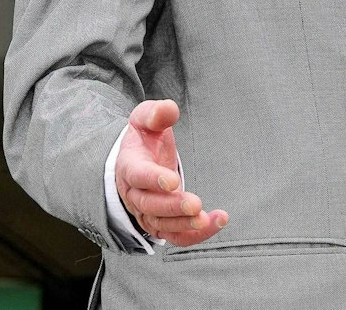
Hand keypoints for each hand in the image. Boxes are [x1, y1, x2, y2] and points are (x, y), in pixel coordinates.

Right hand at [115, 99, 228, 245]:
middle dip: (172, 207)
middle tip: (195, 204)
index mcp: (129, 166)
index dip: (153, 179)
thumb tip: (168, 109)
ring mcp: (145, 211)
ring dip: (183, 225)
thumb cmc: (144, 138)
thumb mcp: (145, 119)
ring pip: (160, 224)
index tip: (173, 180)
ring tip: (207, 219)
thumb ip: (155, 113)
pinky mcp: (160, 223)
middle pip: (149, 205)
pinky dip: (193, 235)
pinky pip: (174, 236)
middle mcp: (134, 194)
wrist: (136, 161)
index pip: (137, 175)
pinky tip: (215, 224)